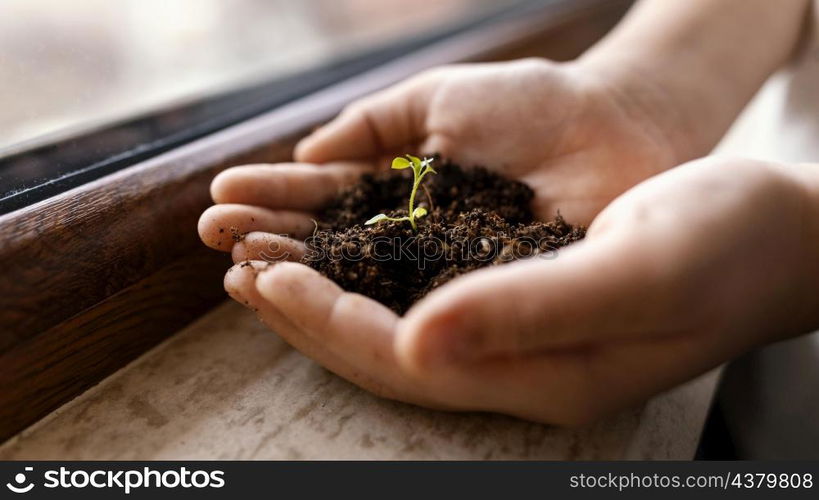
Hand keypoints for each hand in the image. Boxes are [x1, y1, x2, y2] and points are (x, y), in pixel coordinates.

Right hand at [198, 58, 687, 258]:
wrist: (617, 122)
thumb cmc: (532, 104)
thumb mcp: (435, 100)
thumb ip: (370, 126)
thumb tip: (304, 157)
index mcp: (401, 196)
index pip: (325, 206)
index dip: (274, 203)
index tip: (222, 197)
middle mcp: (416, 244)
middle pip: (331, 251)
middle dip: (270, 242)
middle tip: (214, 239)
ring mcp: (448, 276)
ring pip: (363, 286)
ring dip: (299, 278)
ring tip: (241, 269)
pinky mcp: (485, 301)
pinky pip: (419, 307)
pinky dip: (367, 304)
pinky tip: (313, 297)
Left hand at [215, 157, 818, 424]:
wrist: (774, 233)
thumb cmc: (721, 247)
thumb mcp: (632, 272)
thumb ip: (528, 312)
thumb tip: (419, 340)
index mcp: (540, 377)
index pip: (405, 363)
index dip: (327, 324)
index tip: (264, 279)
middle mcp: (520, 368)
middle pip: (388, 351)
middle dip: (310, 315)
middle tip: (239, 269)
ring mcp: (521, 337)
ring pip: (401, 323)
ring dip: (334, 293)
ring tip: (271, 261)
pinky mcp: (525, 300)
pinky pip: (432, 292)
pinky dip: (379, 271)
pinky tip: (347, 248)